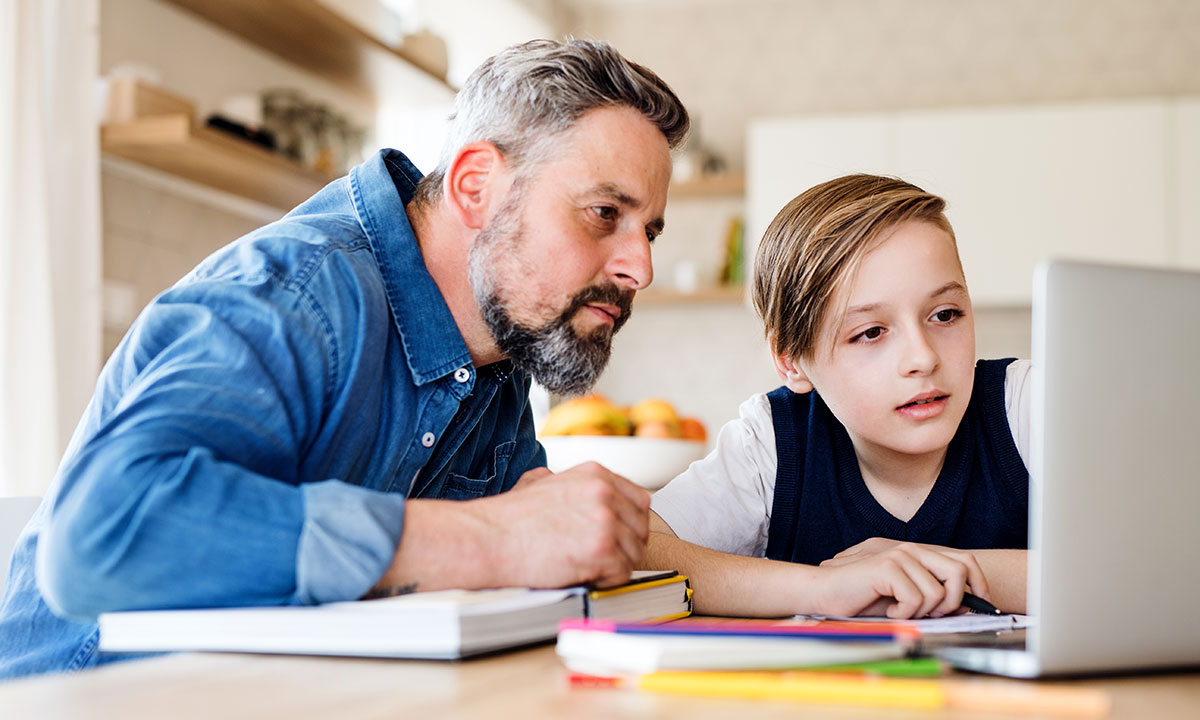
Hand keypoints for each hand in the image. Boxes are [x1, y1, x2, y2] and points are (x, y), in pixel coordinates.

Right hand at [482, 462, 650, 588]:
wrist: (487, 539)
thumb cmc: (508, 518)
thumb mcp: (539, 482)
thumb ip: (566, 482)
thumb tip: (570, 487)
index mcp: (595, 474)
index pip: (639, 500)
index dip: (629, 524)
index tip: (615, 537)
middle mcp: (605, 492)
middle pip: (642, 527)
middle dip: (626, 546)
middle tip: (600, 558)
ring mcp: (605, 520)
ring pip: (635, 553)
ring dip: (615, 565)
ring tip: (584, 566)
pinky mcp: (601, 549)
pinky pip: (624, 573)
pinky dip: (606, 580)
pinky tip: (583, 575)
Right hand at [813, 541, 990, 618]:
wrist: (824, 592)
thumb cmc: (862, 597)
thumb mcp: (904, 597)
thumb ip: (932, 596)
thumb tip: (966, 606)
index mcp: (917, 553)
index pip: (964, 561)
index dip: (978, 584)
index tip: (978, 605)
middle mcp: (911, 549)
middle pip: (959, 572)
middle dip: (954, 602)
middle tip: (932, 614)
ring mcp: (899, 556)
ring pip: (937, 593)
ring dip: (921, 612)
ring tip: (900, 611)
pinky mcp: (887, 567)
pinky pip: (915, 599)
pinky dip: (903, 613)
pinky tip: (888, 610)